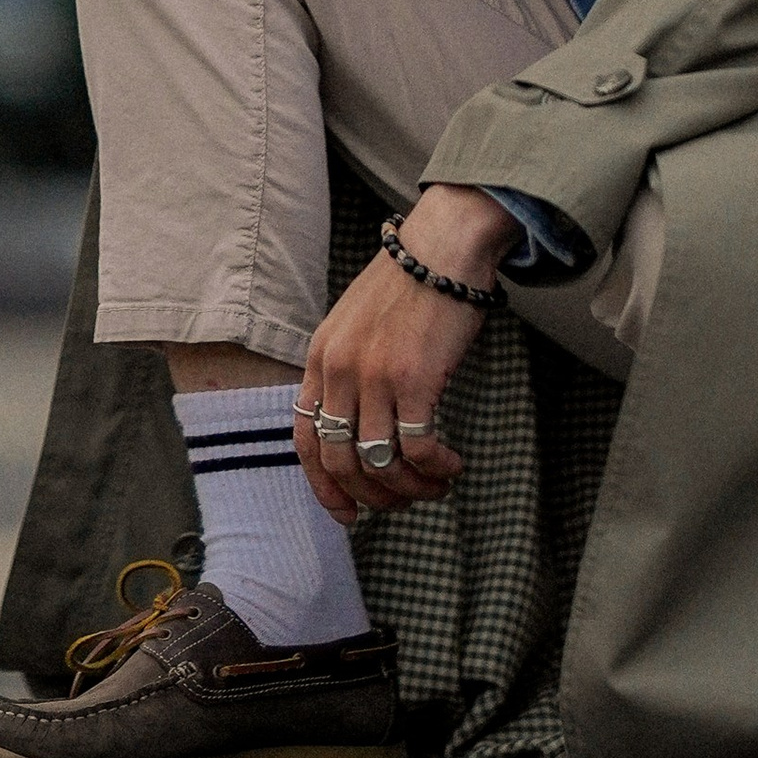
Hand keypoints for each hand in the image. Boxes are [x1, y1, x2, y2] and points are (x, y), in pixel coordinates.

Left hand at [292, 186, 516, 518]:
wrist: (443, 245)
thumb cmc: (410, 284)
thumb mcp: (357, 324)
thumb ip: (349, 370)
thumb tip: (360, 429)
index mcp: (320, 358)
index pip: (305, 440)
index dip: (324, 487)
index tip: (349, 513)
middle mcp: (339, 370)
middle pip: (341, 462)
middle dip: (373, 496)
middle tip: (403, 503)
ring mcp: (374, 375)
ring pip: (380, 463)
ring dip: (411, 488)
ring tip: (436, 484)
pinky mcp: (414, 378)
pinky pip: (418, 447)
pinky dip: (435, 467)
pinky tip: (451, 465)